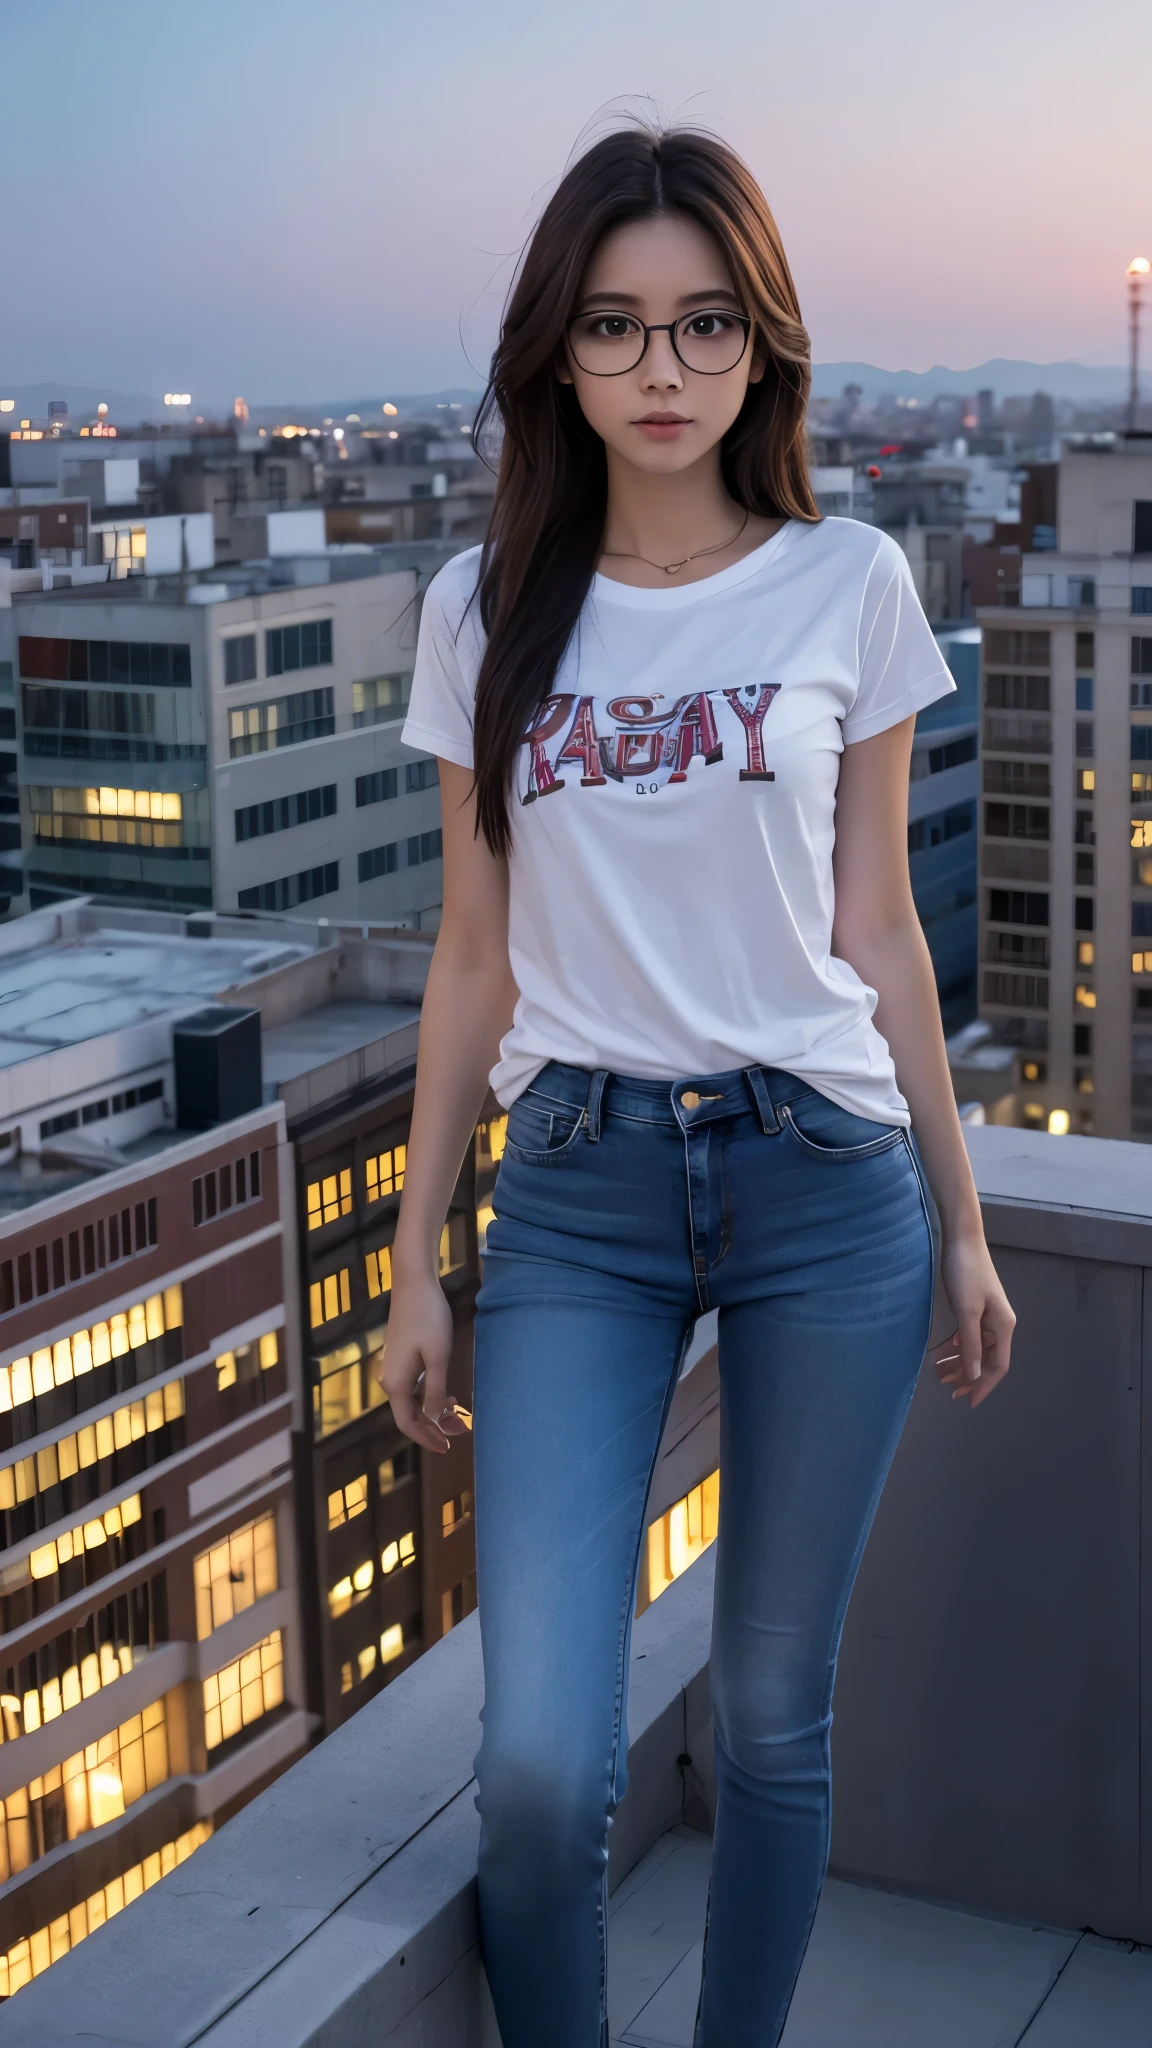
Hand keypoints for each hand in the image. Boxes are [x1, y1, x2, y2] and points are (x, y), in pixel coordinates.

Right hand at [373, 1273, 470, 1453]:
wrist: (414, 1284)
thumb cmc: (428, 1318)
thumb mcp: (437, 1357)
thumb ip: (435, 1391)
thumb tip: (434, 1420)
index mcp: (397, 1382)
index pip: (407, 1423)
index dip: (426, 1438)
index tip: (445, 1447)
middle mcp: (391, 1378)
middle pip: (409, 1414)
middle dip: (433, 1426)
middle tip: (458, 1433)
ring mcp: (395, 1367)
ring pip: (413, 1400)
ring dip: (433, 1410)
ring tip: (458, 1413)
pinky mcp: (401, 1357)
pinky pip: (414, 1386)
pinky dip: (430, 1394)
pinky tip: (448, 1393)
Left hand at [931, 1232, 1014, 1410]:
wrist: (961, 1239)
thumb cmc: (965, 1274)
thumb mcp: (966, 1312)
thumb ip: (971, 1345)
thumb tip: (976, 1376)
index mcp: (1003, 1327)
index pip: (998, 1366)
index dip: (984, 1386)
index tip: (968, 1401)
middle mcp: (1001, 1324)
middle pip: (988, 1359)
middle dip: (970, 1376)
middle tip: (947, 1388)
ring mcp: (989, 1314)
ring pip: (978, 1348)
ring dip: (963, 1362)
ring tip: (941, 1373)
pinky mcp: (977, 1306)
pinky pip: (971, 1335)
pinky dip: (959, 1346)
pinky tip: (946, 1350)